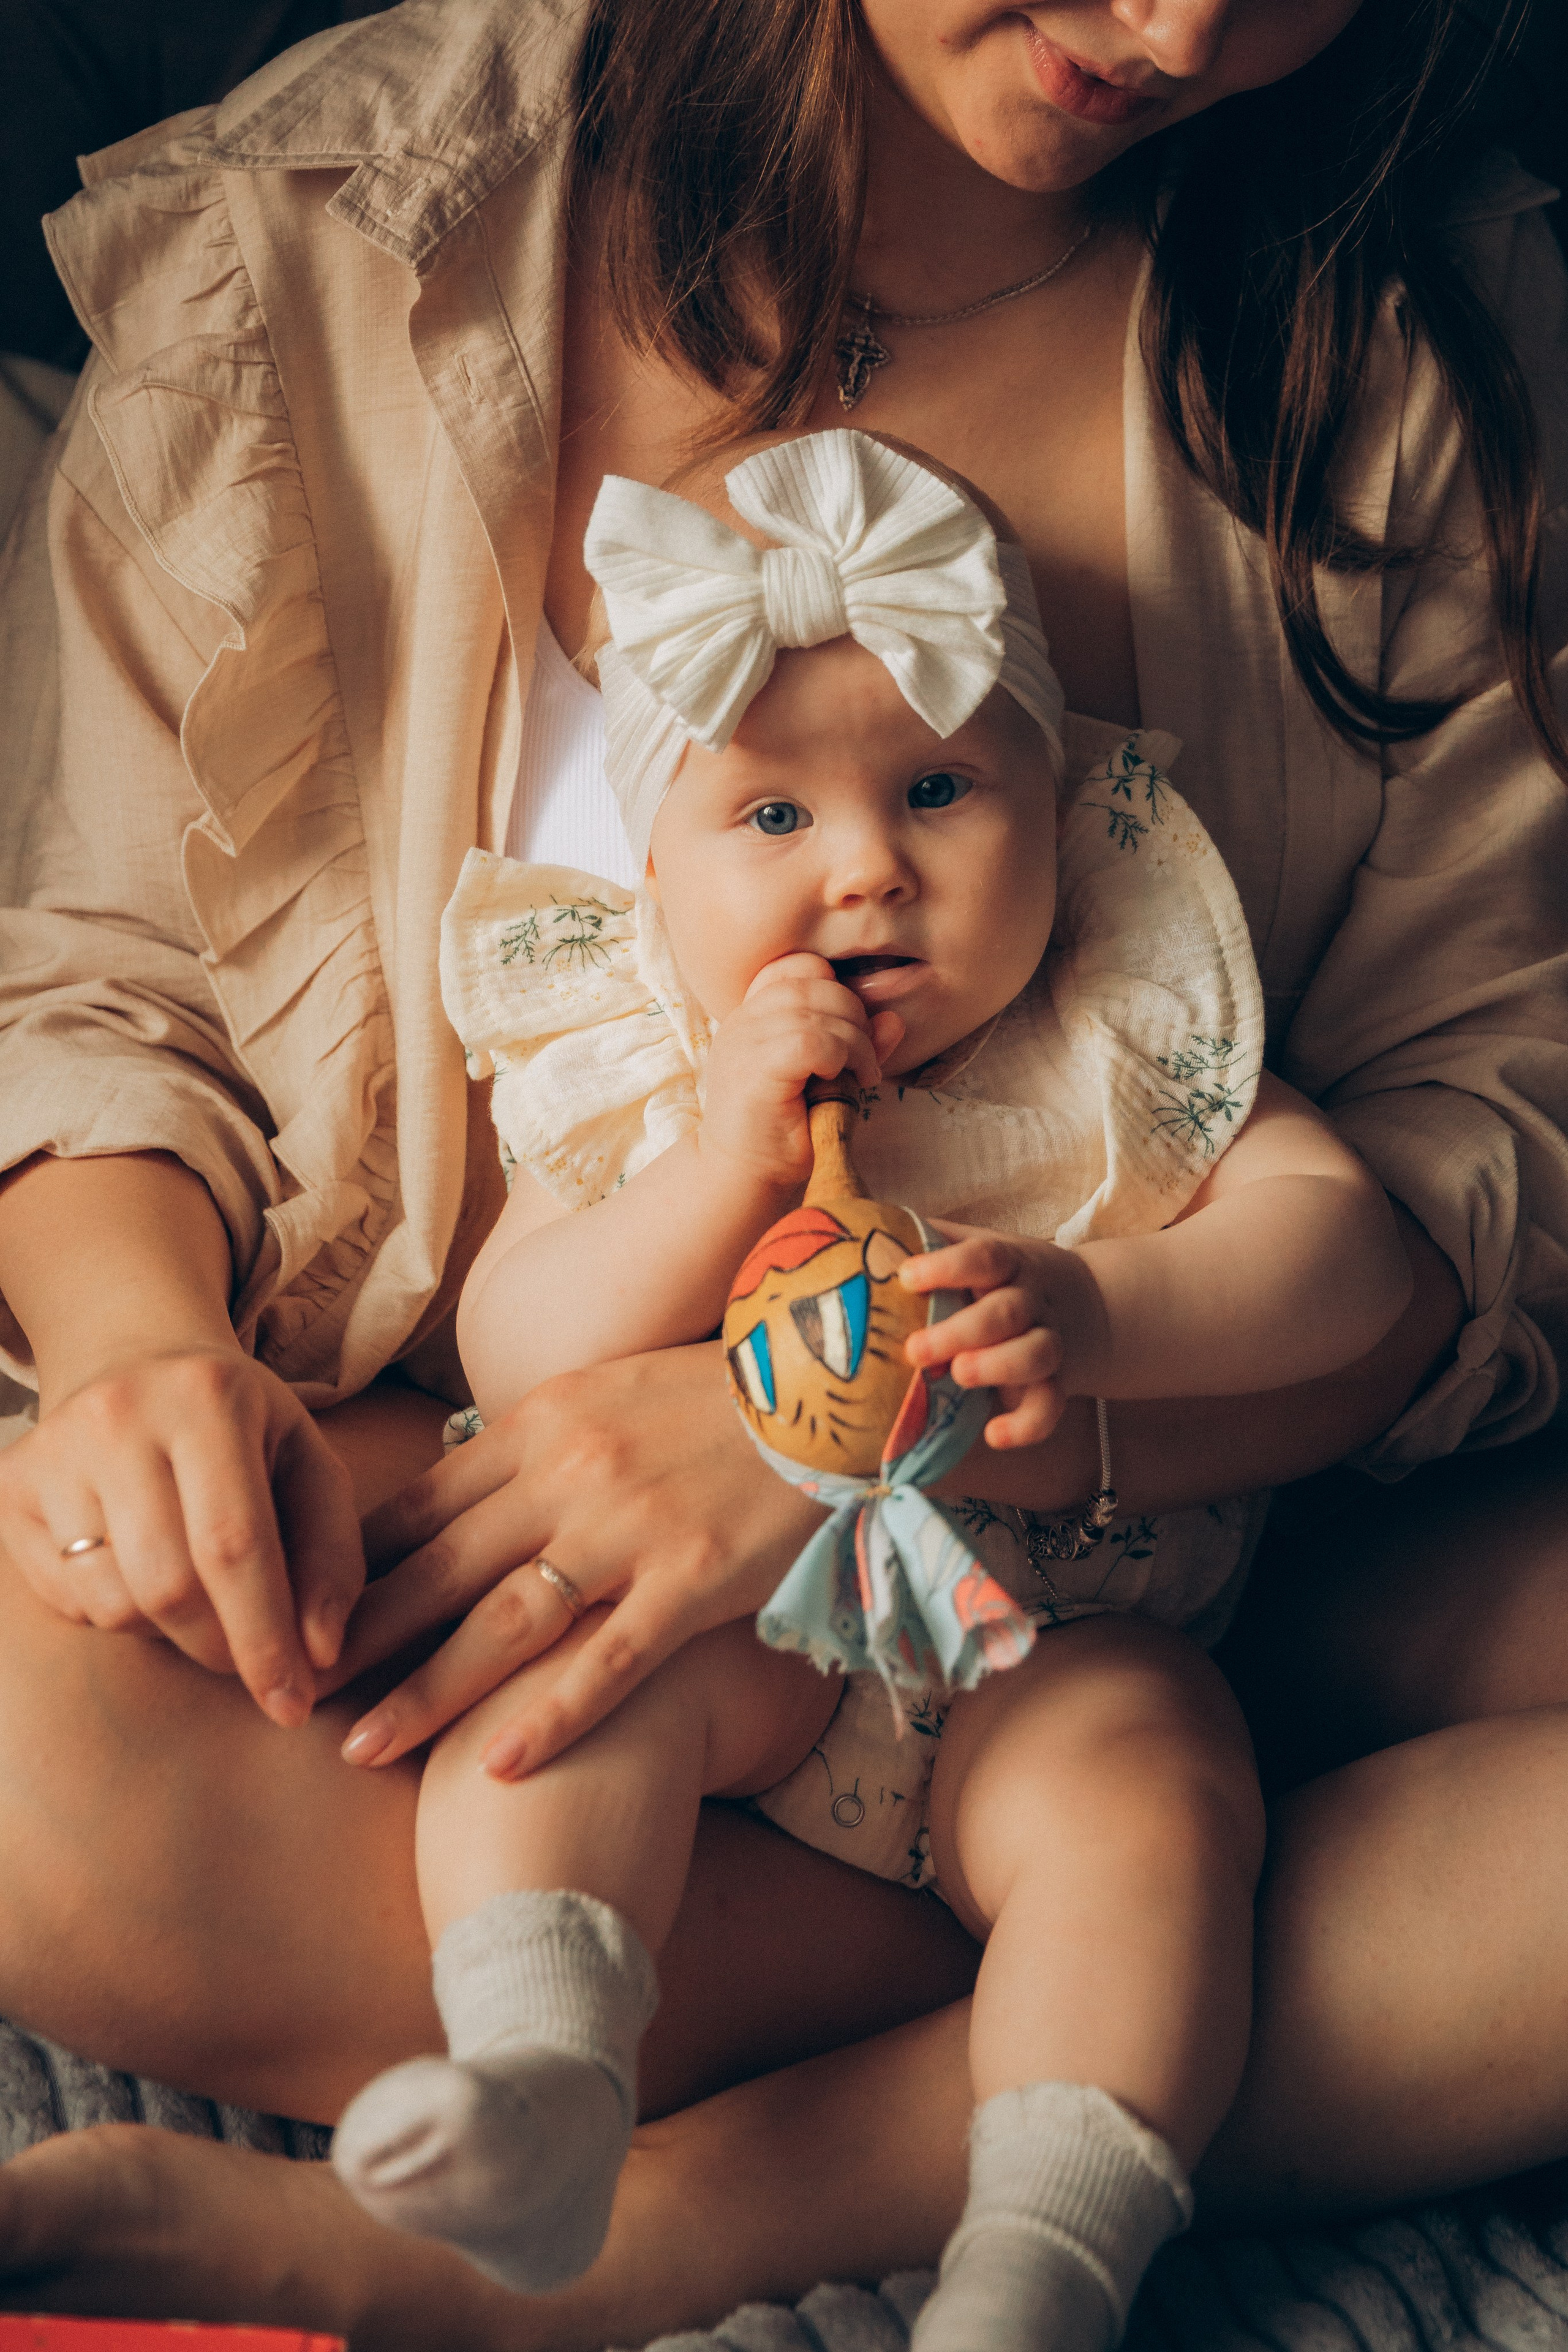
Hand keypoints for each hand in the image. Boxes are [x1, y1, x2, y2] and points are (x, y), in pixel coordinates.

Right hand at [0, 1347, 363, 1724]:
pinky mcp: (10, 1487)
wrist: (134, 1356)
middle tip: (253, 1663)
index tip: (294, 1705)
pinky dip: (119, 1611)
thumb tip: (321, 1655)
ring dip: (169, 1631)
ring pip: (115, 1603)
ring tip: (199, 1592)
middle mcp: (117, 1417)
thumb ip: (331, 1556)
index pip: (234, 1545)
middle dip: (221, 1647)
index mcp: (207, 1398)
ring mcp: (51, 1451)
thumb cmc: (240, 1424)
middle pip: (169, 1585)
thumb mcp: (307, 1463)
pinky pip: (69, 1600)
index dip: (264, 1638)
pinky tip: (142, 1566)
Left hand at [328, 1342, 822, 1778]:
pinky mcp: (692, 1583)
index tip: (305, 1617)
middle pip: (440, 1569)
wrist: (832, 1393)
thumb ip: (536, 1446)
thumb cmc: (718, 1397)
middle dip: (362, 1639)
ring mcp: (629, 1532)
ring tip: (362, 1750)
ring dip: (425, 1693)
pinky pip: (607, 1663)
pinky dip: (549, 1718)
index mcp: (543, 1421)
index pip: (423, 1505)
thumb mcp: (608, 1393)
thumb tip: (464, 1494)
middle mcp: (570, 1474)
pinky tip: (498, 1767)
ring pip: (502, 1625)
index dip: (357, 1567)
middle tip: (296, 1698)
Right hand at [699, 953, 902, 1187]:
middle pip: (812, 980)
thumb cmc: (784, 1133)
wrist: (742, 1182)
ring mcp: (743, 1043)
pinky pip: (810, 1041)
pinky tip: (848, 1081)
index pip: (796, 966)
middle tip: (865, 1058)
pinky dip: (842, 1056)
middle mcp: (742, 1022)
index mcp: (752, 1016)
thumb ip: (856, 1045)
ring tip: (862, 1074)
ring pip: (817, 1010)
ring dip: (855, 1040)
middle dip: (854, 1013)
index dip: (833, 988)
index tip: (850, 1031)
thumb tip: (894, 1020)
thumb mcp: (827, 1079)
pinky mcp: (754, 1070)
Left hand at [900, 1226, 1109, 1448]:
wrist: (1088, 1306)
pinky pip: (1051, 1406)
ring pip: (1038, 1353)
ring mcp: (1048, 1342)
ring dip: (999, 1366)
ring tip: (959, 1376)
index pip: (985, 1257)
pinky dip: (1027, 1425)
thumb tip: (863, 1232)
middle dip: (962, 1331)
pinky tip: (994, 1435)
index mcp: (1008, 1264)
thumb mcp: (975, 1248)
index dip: (947, 1266)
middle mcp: (1032, 1301)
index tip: (906, 1277)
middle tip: (915, 1350)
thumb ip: (929, 1242)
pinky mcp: (1055, 1384)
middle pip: (1008, 1310)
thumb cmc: (1002, 1279)